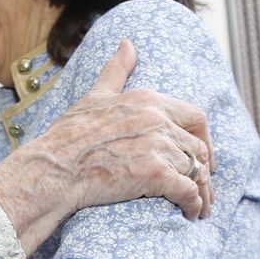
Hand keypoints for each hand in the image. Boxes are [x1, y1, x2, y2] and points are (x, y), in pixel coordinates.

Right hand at [0, 39, 214, 252]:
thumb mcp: (95, 96)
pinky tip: (191, 214)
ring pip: (197, 171)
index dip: (204, 138)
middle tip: (204, 187)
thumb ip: (116, 71)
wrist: (54, 169)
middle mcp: (158, 120)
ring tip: (200, 208)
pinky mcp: (155, 175)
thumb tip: (127, 44)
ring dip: (202, 192)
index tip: (203, 155)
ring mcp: (158, 147)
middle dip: (205, 170)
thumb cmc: (68, 137)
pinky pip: (188, 191)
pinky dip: (194, 205)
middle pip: (199, 147)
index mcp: (148, 100)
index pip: (195, 116)